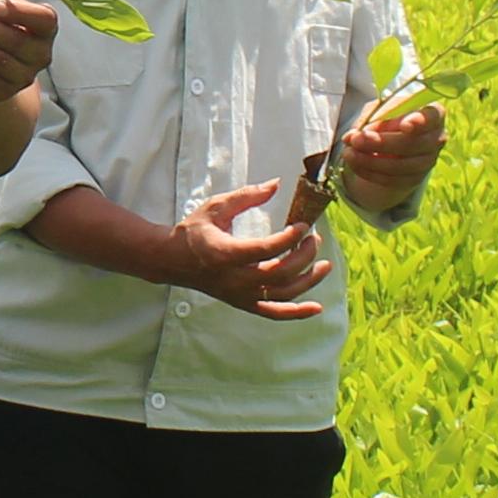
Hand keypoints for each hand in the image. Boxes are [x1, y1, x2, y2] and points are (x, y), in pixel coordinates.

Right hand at [160, 176, 326, 319]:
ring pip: (282, 294)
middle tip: (314, 238)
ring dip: (308, 280)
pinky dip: (296, 313)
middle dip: (303, 255)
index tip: (303, 225)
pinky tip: (317, 308)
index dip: (290, 238)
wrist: (172, 260)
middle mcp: (234, 279)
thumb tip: (276, 184)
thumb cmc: (194, 230)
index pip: (266, 250)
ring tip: (325, 265)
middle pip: (279, 273)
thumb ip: (247, 196)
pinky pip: (273, 313)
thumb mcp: (216, 207)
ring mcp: (239, 295)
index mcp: (225, 253)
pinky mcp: (242, 303)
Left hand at [339, 99, 446, 201]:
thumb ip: (370, 119)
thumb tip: (352, 137)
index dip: (420, 122)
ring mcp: (428, 162)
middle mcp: (436, 139)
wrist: (396, 139)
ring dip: (370, 161)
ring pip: (401, 166)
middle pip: (412, 144)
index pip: (432, 118)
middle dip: (381, 143)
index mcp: (433, 114)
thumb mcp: (382, 109)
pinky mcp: (414, 179)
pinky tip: (355, 164)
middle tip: (356, 139)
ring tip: (348, 153)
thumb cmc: (391, 116)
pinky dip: (370, 173)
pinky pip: (392, 180)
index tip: (405, 126)